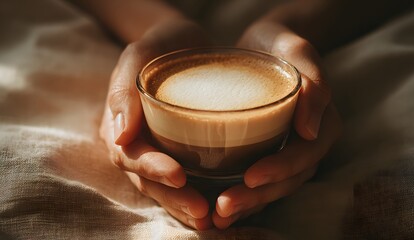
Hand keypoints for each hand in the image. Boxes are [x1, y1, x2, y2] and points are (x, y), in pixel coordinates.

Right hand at [99, 17, 211, 229]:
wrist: (181, 42)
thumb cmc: (158, 45)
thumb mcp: (138, 55)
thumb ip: (124, 91)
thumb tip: (118, 138)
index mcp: (120, 126)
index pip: (131, 156)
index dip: (152, 169)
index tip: (179, 175)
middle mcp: (137, 145)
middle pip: (149, 181)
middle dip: (174, 198)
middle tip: (202, 211)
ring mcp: (158, 150)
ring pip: (166, 187)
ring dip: (186, 205)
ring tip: (210, 218)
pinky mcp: (181, 151)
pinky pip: (186, 178)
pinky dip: (199, 194)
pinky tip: (217, 206)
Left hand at [212, 21, 341, 228]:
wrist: (263, 46)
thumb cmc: (282, 45)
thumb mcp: (300, 52)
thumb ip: (315, 85)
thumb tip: (310, 131)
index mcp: (323, 126)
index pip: (304, 156)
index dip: (279, 171)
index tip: (250, 178)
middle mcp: (307, 146)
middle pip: (287, 180)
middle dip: (257, 197)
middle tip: (224, 207)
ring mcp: (286, 153)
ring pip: (272, 188)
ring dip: (246, 205)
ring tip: (217, 217)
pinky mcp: (266, 154)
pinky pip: (257, 181)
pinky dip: (240, 196)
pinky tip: (215, 207)